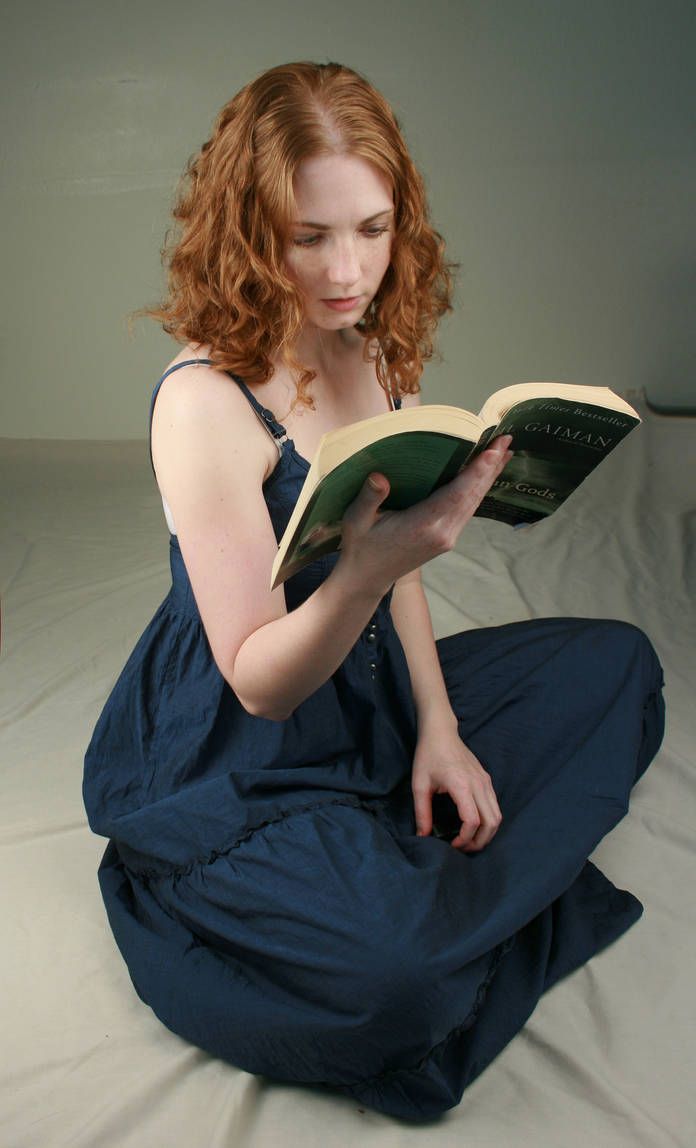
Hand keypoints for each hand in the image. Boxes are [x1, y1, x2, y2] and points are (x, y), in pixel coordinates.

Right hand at [339, 436, 512, 595]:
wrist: (367, 578)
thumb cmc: (361, 546)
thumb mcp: (356, 520)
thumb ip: (369, 498)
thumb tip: (379, 477)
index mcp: (423, 526)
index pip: (456, 494)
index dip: (477, 471)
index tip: (494, 451)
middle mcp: (442, 533)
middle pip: (473, 496)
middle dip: (492, 467)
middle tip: (507, 439)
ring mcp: (448, 537)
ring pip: (474, 503)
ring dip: (489, 477)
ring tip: (505, 453)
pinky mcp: (448, 538)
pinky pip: (468, 509)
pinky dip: (479, 489)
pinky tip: (486, 476)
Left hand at [411, 727, 502, 851]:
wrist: (441, 732)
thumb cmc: (428, 755)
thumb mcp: (419, 785)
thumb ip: (422, 813)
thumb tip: (422, 837)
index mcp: (461, 785)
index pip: (473, 820)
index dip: (465, 838)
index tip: (452, 845)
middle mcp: (478, 784)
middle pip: (491, 822)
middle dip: (480, 841)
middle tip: (464, 849)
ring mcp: (485, 781)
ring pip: (497, 815)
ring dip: (487, 833)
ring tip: (470, 841)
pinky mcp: (487, 780)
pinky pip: (495, 806)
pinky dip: (489, 821)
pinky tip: (475, 826)